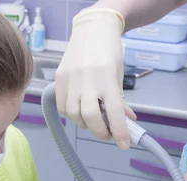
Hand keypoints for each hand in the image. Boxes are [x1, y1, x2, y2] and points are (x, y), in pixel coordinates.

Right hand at [55, 7, 136, 149]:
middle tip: (108, 134)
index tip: (124, 144)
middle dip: (100, 131)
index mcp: (106, 79)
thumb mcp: (119, 76)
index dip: (120, 132)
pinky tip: (80, 111)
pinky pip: (62, 106)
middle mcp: (87, 80)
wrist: (92, 29)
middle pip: (90, 117)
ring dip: (85, 124)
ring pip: (74, 115)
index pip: (114, 112)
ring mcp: (70, 80)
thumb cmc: (109, 52)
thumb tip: (128, 122)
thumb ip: (120, 100)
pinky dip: (72, 115)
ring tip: (94, 121)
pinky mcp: (59, 79)